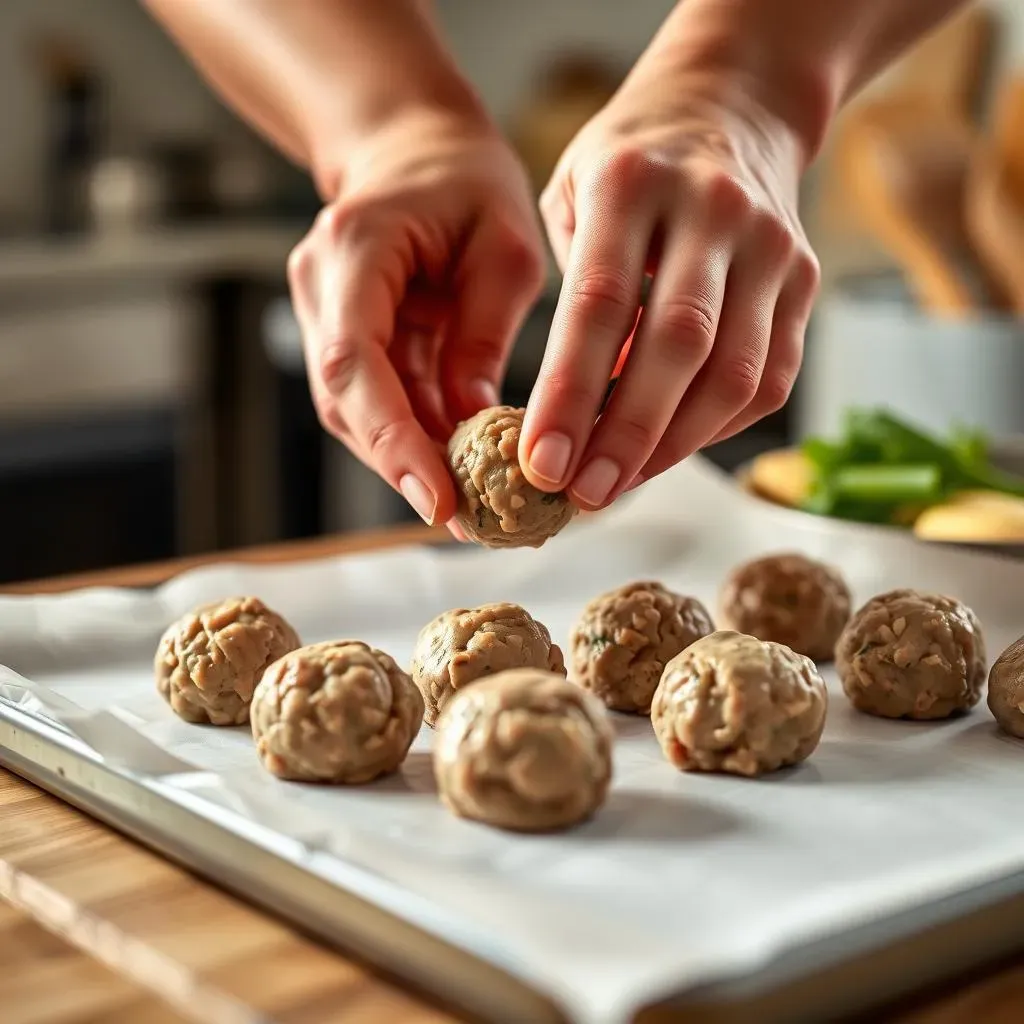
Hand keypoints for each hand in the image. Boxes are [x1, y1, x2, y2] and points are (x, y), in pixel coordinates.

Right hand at [288, 106, 544, 529]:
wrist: (416, 150)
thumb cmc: (469, 184)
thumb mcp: (505, 249)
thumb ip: (484, 337)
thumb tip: (474, 429)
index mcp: (356, 247)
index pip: (355, 362)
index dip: (392, 439)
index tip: (439, 500)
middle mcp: (320, 285)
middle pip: (347, 401)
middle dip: (406, 466)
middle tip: (468, 522)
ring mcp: (321, 312)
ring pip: (355, 412)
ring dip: (411, 459)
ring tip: (473, 506)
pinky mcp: (341, 335)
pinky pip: (372, 399)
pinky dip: (414, 436)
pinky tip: (458, 466)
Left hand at [520, 61, 819, 509]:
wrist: (732, 103)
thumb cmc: (629, 166)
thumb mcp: (571, 193)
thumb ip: (571, 290)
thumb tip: (575, 409)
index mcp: (631, 181)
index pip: (598, 306)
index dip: (569, 395)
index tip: (541, 463)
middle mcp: (710, 209)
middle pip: (675, 346)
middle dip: (626, 436)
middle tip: (582, 496)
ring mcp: (770, 244)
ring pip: (733, 372)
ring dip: (674, 445)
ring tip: (619, 484)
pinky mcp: (804, 278)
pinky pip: (770, 377)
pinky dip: (718, 427)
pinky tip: (672, 447)